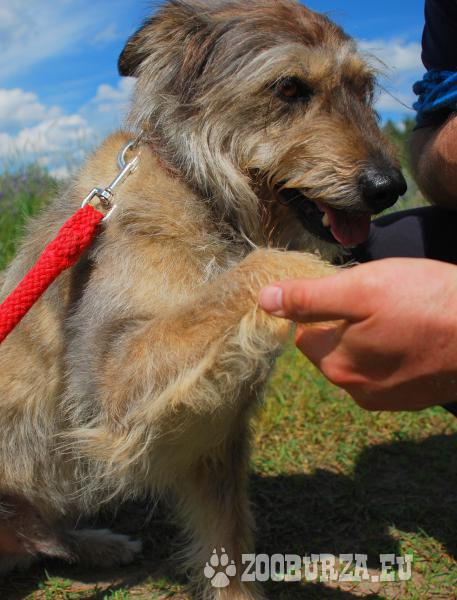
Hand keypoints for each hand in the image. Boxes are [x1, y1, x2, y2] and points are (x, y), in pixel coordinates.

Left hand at [259, 258, 456, 410]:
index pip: (306, 334)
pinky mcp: (411, 398)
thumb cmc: (425, 303)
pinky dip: (394, 350)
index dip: (325, 307)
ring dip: (373, 335)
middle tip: (385, 301)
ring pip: (361, 356)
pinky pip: (386, 368)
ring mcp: (386, 398)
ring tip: (404, 315)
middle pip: (333, 347)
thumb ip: (308, 299)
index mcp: (336, 365)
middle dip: (349, 322)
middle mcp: (356, 390)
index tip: (353, 292)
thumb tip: (263, 300)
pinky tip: (417, 334)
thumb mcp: (360, 289)